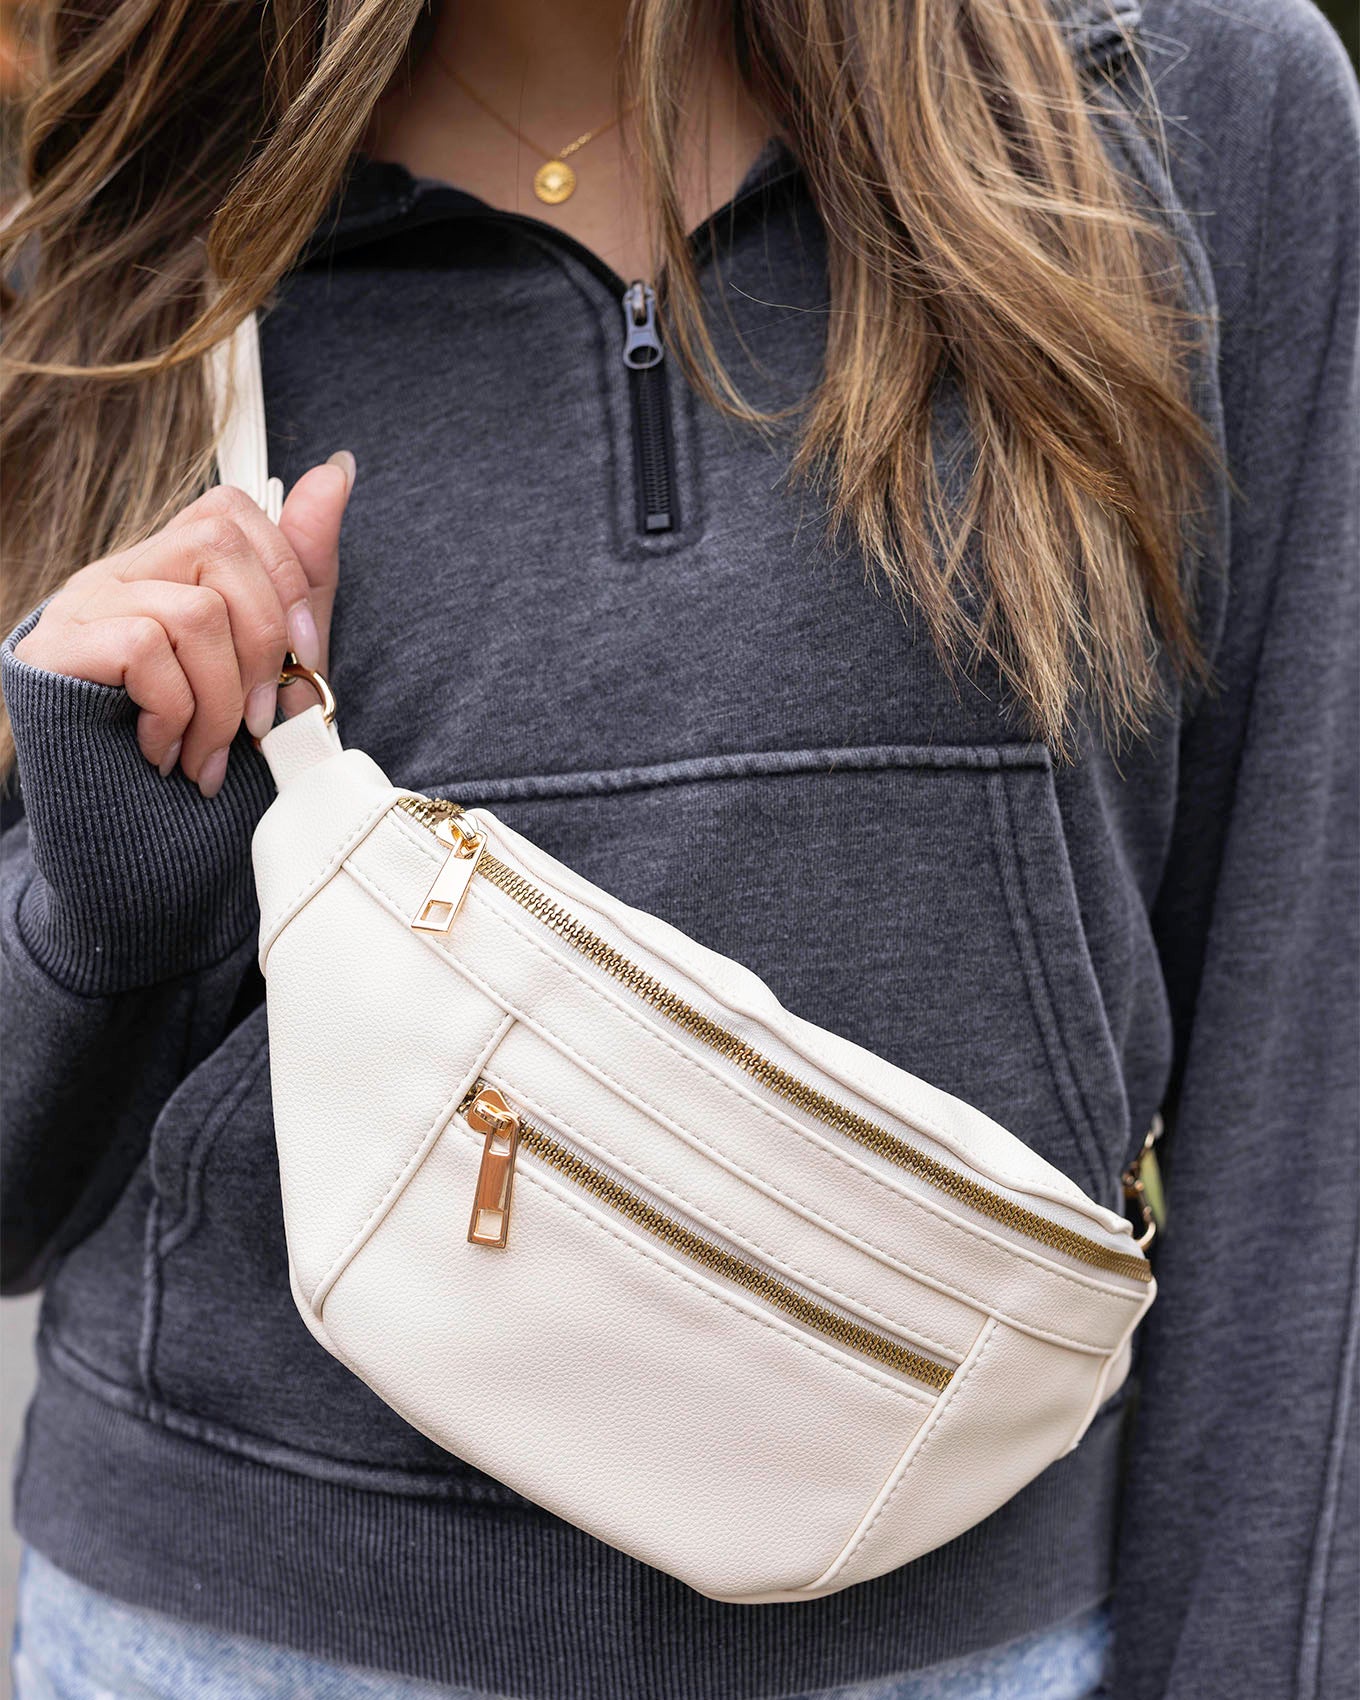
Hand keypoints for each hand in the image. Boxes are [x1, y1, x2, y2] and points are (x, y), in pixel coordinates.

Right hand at [13, 453, 354, 797]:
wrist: (128, 843)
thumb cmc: (202, 749)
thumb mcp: (273, 657)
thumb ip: (301, 571)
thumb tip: (338, 469)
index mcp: (169, 571)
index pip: (232, 511)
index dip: (285, 577)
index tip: (306, 658)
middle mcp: (122, 573)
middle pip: (219, 541)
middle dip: (264, 641)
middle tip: (259, 720)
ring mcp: (82, 606)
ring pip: (195, 609)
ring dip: (222, 700)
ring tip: (211, 756)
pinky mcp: (55, 649)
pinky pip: (146, 647)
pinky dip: (176, 712)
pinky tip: (165, 752)